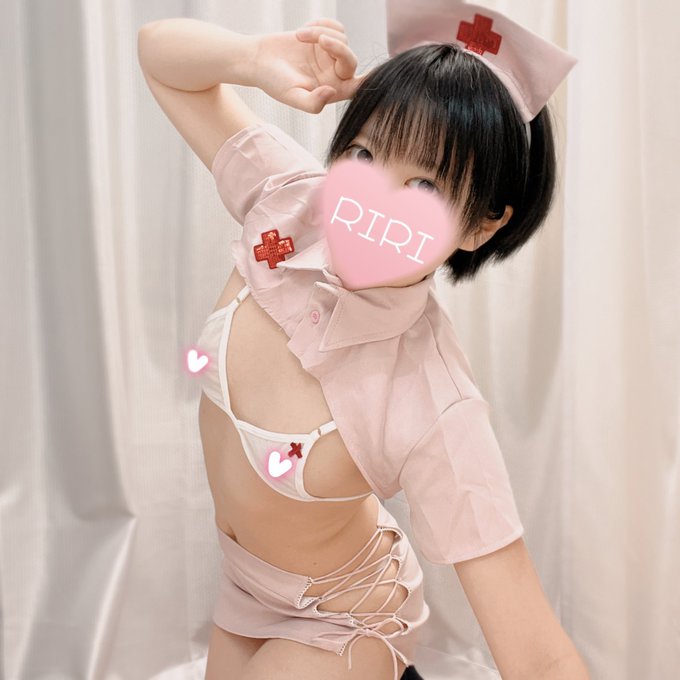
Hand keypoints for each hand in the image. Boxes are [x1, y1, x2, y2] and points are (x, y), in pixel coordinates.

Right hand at [252, 17, 368, 113]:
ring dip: (322, 32)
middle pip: (351, 59)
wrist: (257, 58)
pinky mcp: (324, 37)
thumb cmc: (273, 81)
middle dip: (338, 47)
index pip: (356, 88)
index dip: (369, 82)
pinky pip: (336, 27)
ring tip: (300, 35)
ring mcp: (329, 55)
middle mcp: (333, 74)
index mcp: (331, 91)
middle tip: (319, 39)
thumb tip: (332, 92)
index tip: (376, 74)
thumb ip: (313, 102)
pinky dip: (323, 24)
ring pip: (343, 39)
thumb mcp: (291, 96)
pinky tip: (305, 30)